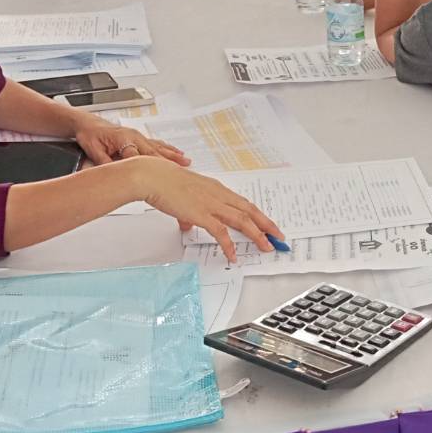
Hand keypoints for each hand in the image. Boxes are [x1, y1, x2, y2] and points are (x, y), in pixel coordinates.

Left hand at [74, 122, 187, 166]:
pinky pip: (157, 144)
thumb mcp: (93, 151)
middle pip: (154, 153)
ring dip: (173, 156)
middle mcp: (134, 137)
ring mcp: (138, 137)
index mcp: (123, 139)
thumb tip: (114, 174)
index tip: (158, 177)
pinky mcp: (140, 138)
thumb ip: (105, 163)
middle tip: (181, 171)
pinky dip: (168, 149)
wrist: (89, 124)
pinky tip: (177, 153)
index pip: (137, 157)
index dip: (147, 168)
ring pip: (159, 148)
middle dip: (168, 163)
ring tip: (186, 161)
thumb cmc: (90, 135)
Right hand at [134, 157, 284, 263]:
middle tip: (279, 237)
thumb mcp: (183, 196)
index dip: (258, 215)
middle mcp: (219, 195)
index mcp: (217, 189)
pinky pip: (221, 233)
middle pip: (250, 211)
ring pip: (243, 221)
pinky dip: (229, 246)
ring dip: (257, 235)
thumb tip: (188, 225)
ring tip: (267, 247)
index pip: (244, 203)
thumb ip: (189, 212)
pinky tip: (233, 256)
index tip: (268, 225)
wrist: (152, 176)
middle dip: (267, 225)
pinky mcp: (201, 214)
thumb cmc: (164, 181)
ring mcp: (212, 204)